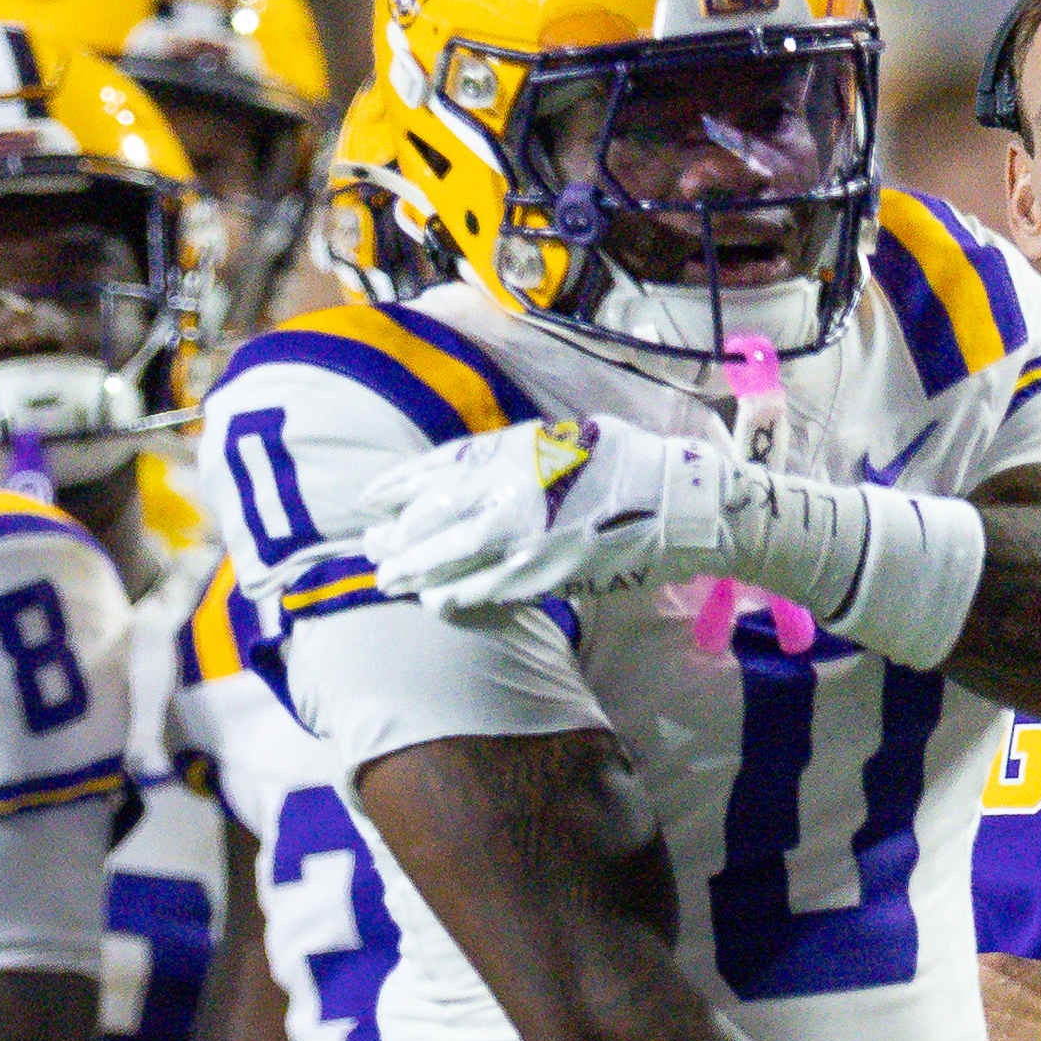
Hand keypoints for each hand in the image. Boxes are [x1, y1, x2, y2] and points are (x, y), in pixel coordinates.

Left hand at [352, 414, 720, 615]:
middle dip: (394, 543)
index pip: (430, 477)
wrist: (673, 502)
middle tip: (371, 554)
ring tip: (392, 582)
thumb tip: (455, 475)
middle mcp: (506, 500)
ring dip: (415, 577)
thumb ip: (502, 457)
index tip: (367, 504)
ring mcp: (521, 544)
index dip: (392, 493)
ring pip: (447, 568)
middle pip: (427, 527)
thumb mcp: (555, 439)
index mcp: (509, 457)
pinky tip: (437, 602)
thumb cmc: (618, 461)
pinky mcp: (539, 580)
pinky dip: (454, 599)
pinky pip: (483, 595)